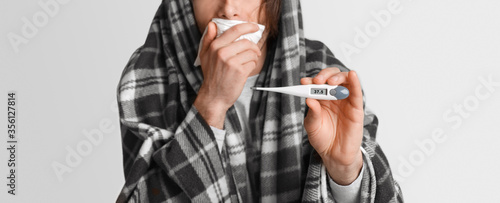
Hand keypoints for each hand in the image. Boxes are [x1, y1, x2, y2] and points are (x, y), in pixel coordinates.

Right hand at [194, 22, 261, 128]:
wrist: (213, 96)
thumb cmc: (211, 75)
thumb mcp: (204, 55)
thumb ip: (208, 39)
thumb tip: (212, 24)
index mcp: (215, 46)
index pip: (235, 30)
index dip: (247, 26)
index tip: (254, 27)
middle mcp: (222, 52)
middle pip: (246, 42)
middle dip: (254, 47)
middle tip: (255, 51)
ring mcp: (231, 62)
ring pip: (252, 53)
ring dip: (254, 57)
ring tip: (248, 62)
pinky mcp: (240, 72)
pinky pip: (253, 63)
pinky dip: (253, 66)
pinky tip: (246, 70)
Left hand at [302, 68, 364, 184]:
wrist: (334, 154)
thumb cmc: (323, 139)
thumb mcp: (312, 126)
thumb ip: (312, 113)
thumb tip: (309, 99)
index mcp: (321, 99)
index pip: (317, 84)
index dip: (311, 80)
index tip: (304, 82)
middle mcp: (333, 97)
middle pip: (332, 77)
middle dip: (324, 75)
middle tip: (317, 81)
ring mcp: (345, 101)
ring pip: (345, 80)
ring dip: (338, 77)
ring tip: (330, 82)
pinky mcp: (356, 108)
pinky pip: (357, 92)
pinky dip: (355, 82)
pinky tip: (352, 75)